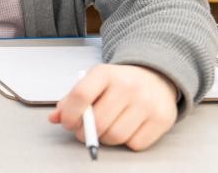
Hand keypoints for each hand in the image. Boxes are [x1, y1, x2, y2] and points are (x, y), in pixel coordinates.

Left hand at [48, 64, 177, 150]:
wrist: (154, 77)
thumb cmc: (118, 83)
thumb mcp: (92, 82)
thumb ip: (71, 99)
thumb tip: (54, 118)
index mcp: (105, 73)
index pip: (81, 95)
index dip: (70, 114)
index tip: (68, 123)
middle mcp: (128, 85)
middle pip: (99, 122)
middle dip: (86, 133)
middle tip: (85, 131)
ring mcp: (148, 102)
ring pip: (116, 136)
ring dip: (105, 139)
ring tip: (106, 128)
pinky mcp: (163, 118)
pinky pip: (135, 144)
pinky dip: (126, 142)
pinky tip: (127, 128)